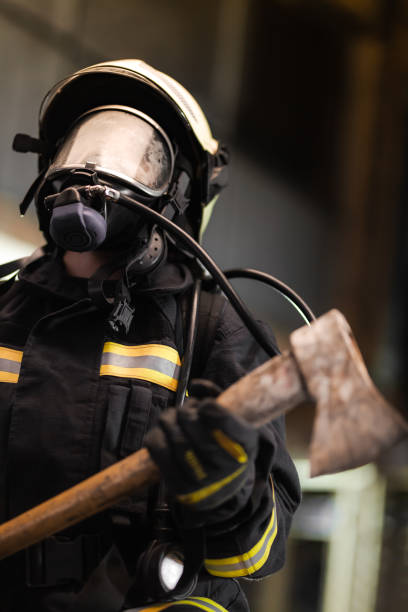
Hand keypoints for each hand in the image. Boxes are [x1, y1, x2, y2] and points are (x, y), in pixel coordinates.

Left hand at [144, 392, 258, 523]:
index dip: (211, 408)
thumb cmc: (227, 445)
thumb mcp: (234, 421)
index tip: (205, 406)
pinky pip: (158, 449)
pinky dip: (157, 434)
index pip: (225, 421)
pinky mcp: (179, 487)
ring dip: (170, 419)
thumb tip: (196, 385)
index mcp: (246, 445)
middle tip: (189, 410)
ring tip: (177, 419)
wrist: (222, 489)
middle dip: (186, 411)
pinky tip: (166, 433)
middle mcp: (226, 467)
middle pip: (194, 425)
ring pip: (175, 437)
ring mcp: (201, 480)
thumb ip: (217, 396)